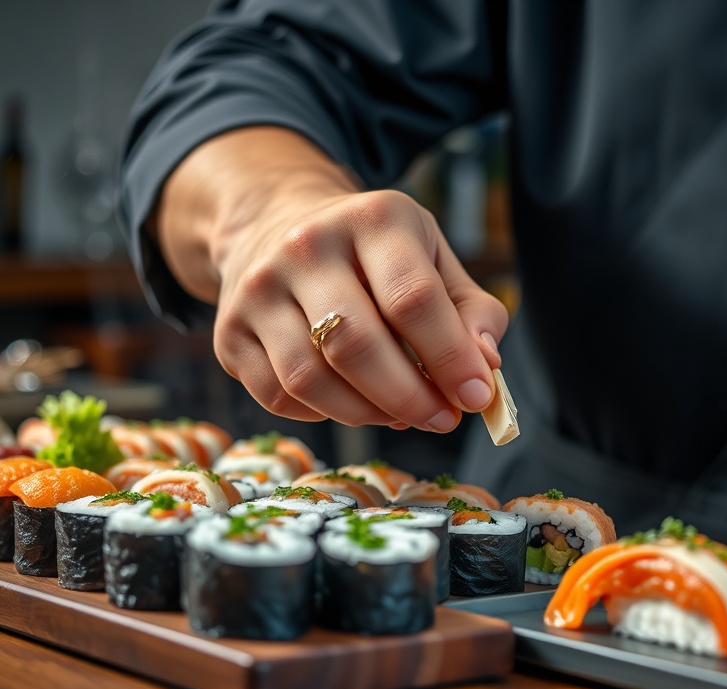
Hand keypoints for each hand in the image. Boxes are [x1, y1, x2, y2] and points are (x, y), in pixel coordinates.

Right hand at [153, 127, 507, 431]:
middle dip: (409, 397)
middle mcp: (305, 246)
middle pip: (357, 345)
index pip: (413, 299)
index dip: (449, 358)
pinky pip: (279, 397)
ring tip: (400, 413)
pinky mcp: (229, 332)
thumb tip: (484, 368)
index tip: (474, 398)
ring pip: (311, 380)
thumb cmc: (377, 256)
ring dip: (368, 414)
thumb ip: (473, 313)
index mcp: (372, 219)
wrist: (278, 227)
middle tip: (440, 419)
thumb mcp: (434, 259)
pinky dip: (325, 415)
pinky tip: (352, 401)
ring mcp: (257, 289)